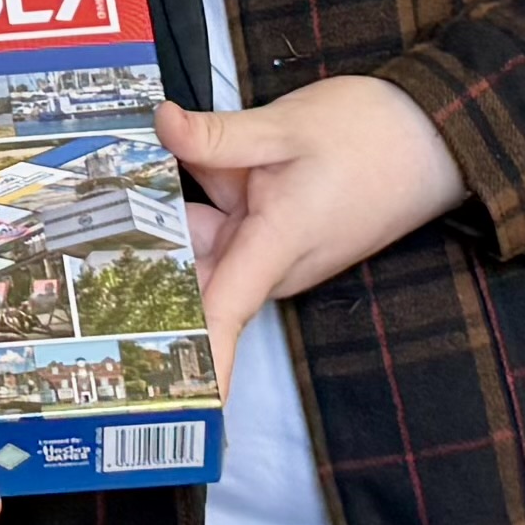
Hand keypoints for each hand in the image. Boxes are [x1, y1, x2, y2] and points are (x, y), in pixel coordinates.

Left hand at [154, 74, 467, 378]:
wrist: (431, 137)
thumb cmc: (370, 135)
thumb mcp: (286, 126)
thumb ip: (219, 135)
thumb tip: (161, 125)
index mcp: (275, 246)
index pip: (223, 317)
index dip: (194, 362)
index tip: (163, 399)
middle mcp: (273, 266)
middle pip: (194, 277)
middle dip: (146, 256)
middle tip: (93, 221)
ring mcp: (277, 256)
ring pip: (207, 250)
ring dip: (177, 221)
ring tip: (126, 182)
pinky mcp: (279, 241)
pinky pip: (226, 235)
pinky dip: (202, 209)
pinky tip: (177, 167)